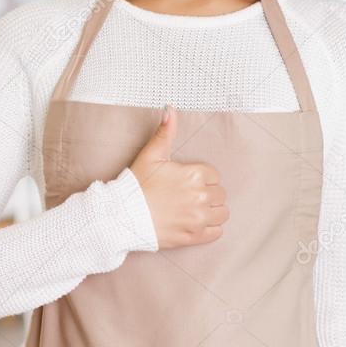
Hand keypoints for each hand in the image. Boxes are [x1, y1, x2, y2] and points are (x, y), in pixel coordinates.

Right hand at [128, 105, 229, 249]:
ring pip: (222, 213)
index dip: (202, 178)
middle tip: (189, 195)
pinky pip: (217, 232)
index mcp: (194, 175)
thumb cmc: (137, 184)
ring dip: (212, 211)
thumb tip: (170, 109)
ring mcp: (198, 218)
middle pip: (220, 194)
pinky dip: (212, 228)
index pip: (214, 175)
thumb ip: (165, 132)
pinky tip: (198, 223)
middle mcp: (200, 196)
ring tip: (196, 209)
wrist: (123, 215)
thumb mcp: (151, 155)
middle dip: (208, 193)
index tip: (188, 182)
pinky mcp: (194, 236)